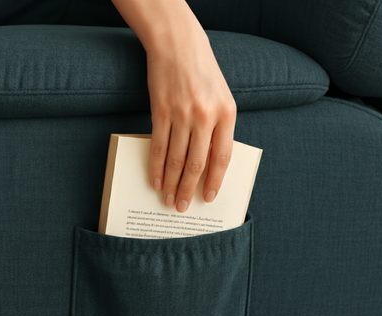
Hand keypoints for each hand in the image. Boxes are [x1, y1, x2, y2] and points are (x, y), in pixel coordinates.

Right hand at [147, 30, 236, 212]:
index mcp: (227, 115)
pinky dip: (155, 166)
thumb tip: (209, 162)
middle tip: (180, 206)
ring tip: (166, 198)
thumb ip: (219, 128)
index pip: (222, 157)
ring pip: (176, 159)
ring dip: (170, 183)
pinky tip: (154, 180)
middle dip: (188, 189)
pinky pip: (158, 146)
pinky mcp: (161, 111)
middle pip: (197, 164)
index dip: (214, 181)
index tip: (207, 198)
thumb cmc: (203, 73)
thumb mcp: (222, 98)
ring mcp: (182, 114)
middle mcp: (205, 117)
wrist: (179, 44)